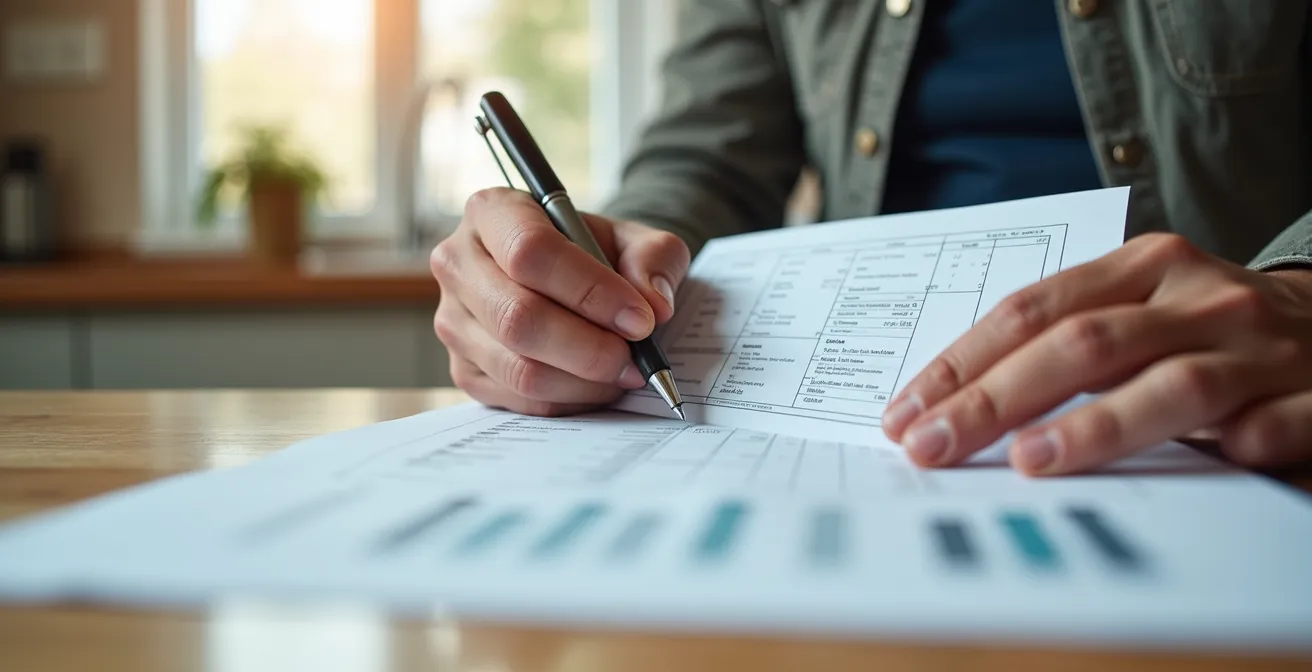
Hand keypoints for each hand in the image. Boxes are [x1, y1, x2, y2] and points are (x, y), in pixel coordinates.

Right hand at [430, 188, 689, 415]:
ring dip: (584, 381)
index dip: (588, 290)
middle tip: (636, 358)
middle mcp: (458, 264)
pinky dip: (569, 400)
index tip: (640, 319)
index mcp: (492, 211)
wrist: (574, 280)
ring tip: (623, 371)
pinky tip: (596, 384)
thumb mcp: (636, 238)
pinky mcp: (464, 370)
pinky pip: (519, 399)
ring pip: (518, 368)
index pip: (529, 251)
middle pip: (517, 317)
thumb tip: (654, 306)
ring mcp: (452, 321)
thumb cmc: (598, 253)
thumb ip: (653, 259)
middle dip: (588, 348)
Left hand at [881, 233, 1311, 475]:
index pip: (1033, 310)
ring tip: (1029, 460)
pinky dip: (1237, 447)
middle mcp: (1198, 299)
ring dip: (1096, 426)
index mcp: (1144, 267)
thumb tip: (951, 402)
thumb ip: (1066, 341)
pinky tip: (1201, 467)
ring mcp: (1261, 349)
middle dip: (995, 399)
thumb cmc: (1207, 329)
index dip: (962, 363)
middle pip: (1082, 345)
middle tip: (933, 446)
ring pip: (1173, 386)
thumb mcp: (1139, 310)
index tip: (906, 413)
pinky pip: (1272, 427)